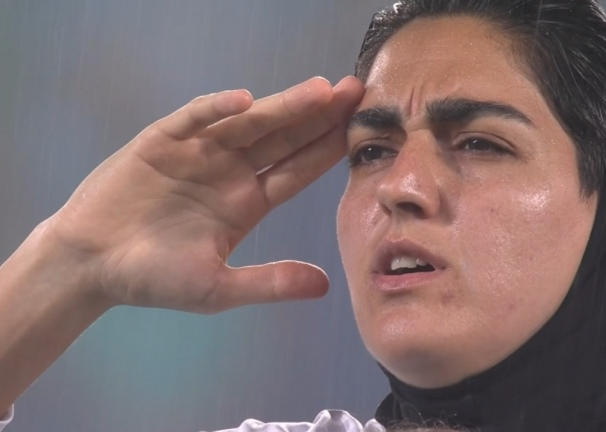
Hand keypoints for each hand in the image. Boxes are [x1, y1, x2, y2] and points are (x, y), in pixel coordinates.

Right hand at [47, 76, 364, 312]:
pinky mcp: (161, 142)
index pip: (298, 170)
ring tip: (320, 90)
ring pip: (247, 124)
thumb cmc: (152, 280)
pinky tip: (243, 102)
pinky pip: (192, 120)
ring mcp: (198, 154)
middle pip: (283, 138)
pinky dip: (214, 110)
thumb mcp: (217, 288)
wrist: (91, 266)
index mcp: (247, 203)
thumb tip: (324, 287)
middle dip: (319, 116)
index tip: (363, 129)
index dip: (330, 149)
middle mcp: (230, 172)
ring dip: (281, 106)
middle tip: (356, 91)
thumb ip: (269, 283)